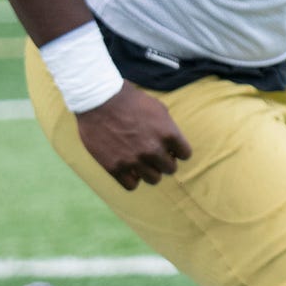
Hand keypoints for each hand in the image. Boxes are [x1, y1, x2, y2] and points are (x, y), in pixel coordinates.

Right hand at [77, 85, 191, 189]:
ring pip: (153, 179)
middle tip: (155, 155)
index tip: (170, 149)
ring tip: (142, 163)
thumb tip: (172, 143)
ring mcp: (134, 160)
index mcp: (168, 133)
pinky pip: (132, 185)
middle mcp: (153, 149)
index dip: (178, 151)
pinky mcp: (115, 167)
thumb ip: (168, 127)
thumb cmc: (130, 100)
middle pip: (170, 169)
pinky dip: (132, 179)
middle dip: (164, 161)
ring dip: (150, 171)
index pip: (185, 154)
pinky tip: (129, 169)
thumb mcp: (158, 108)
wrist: (99, 100)